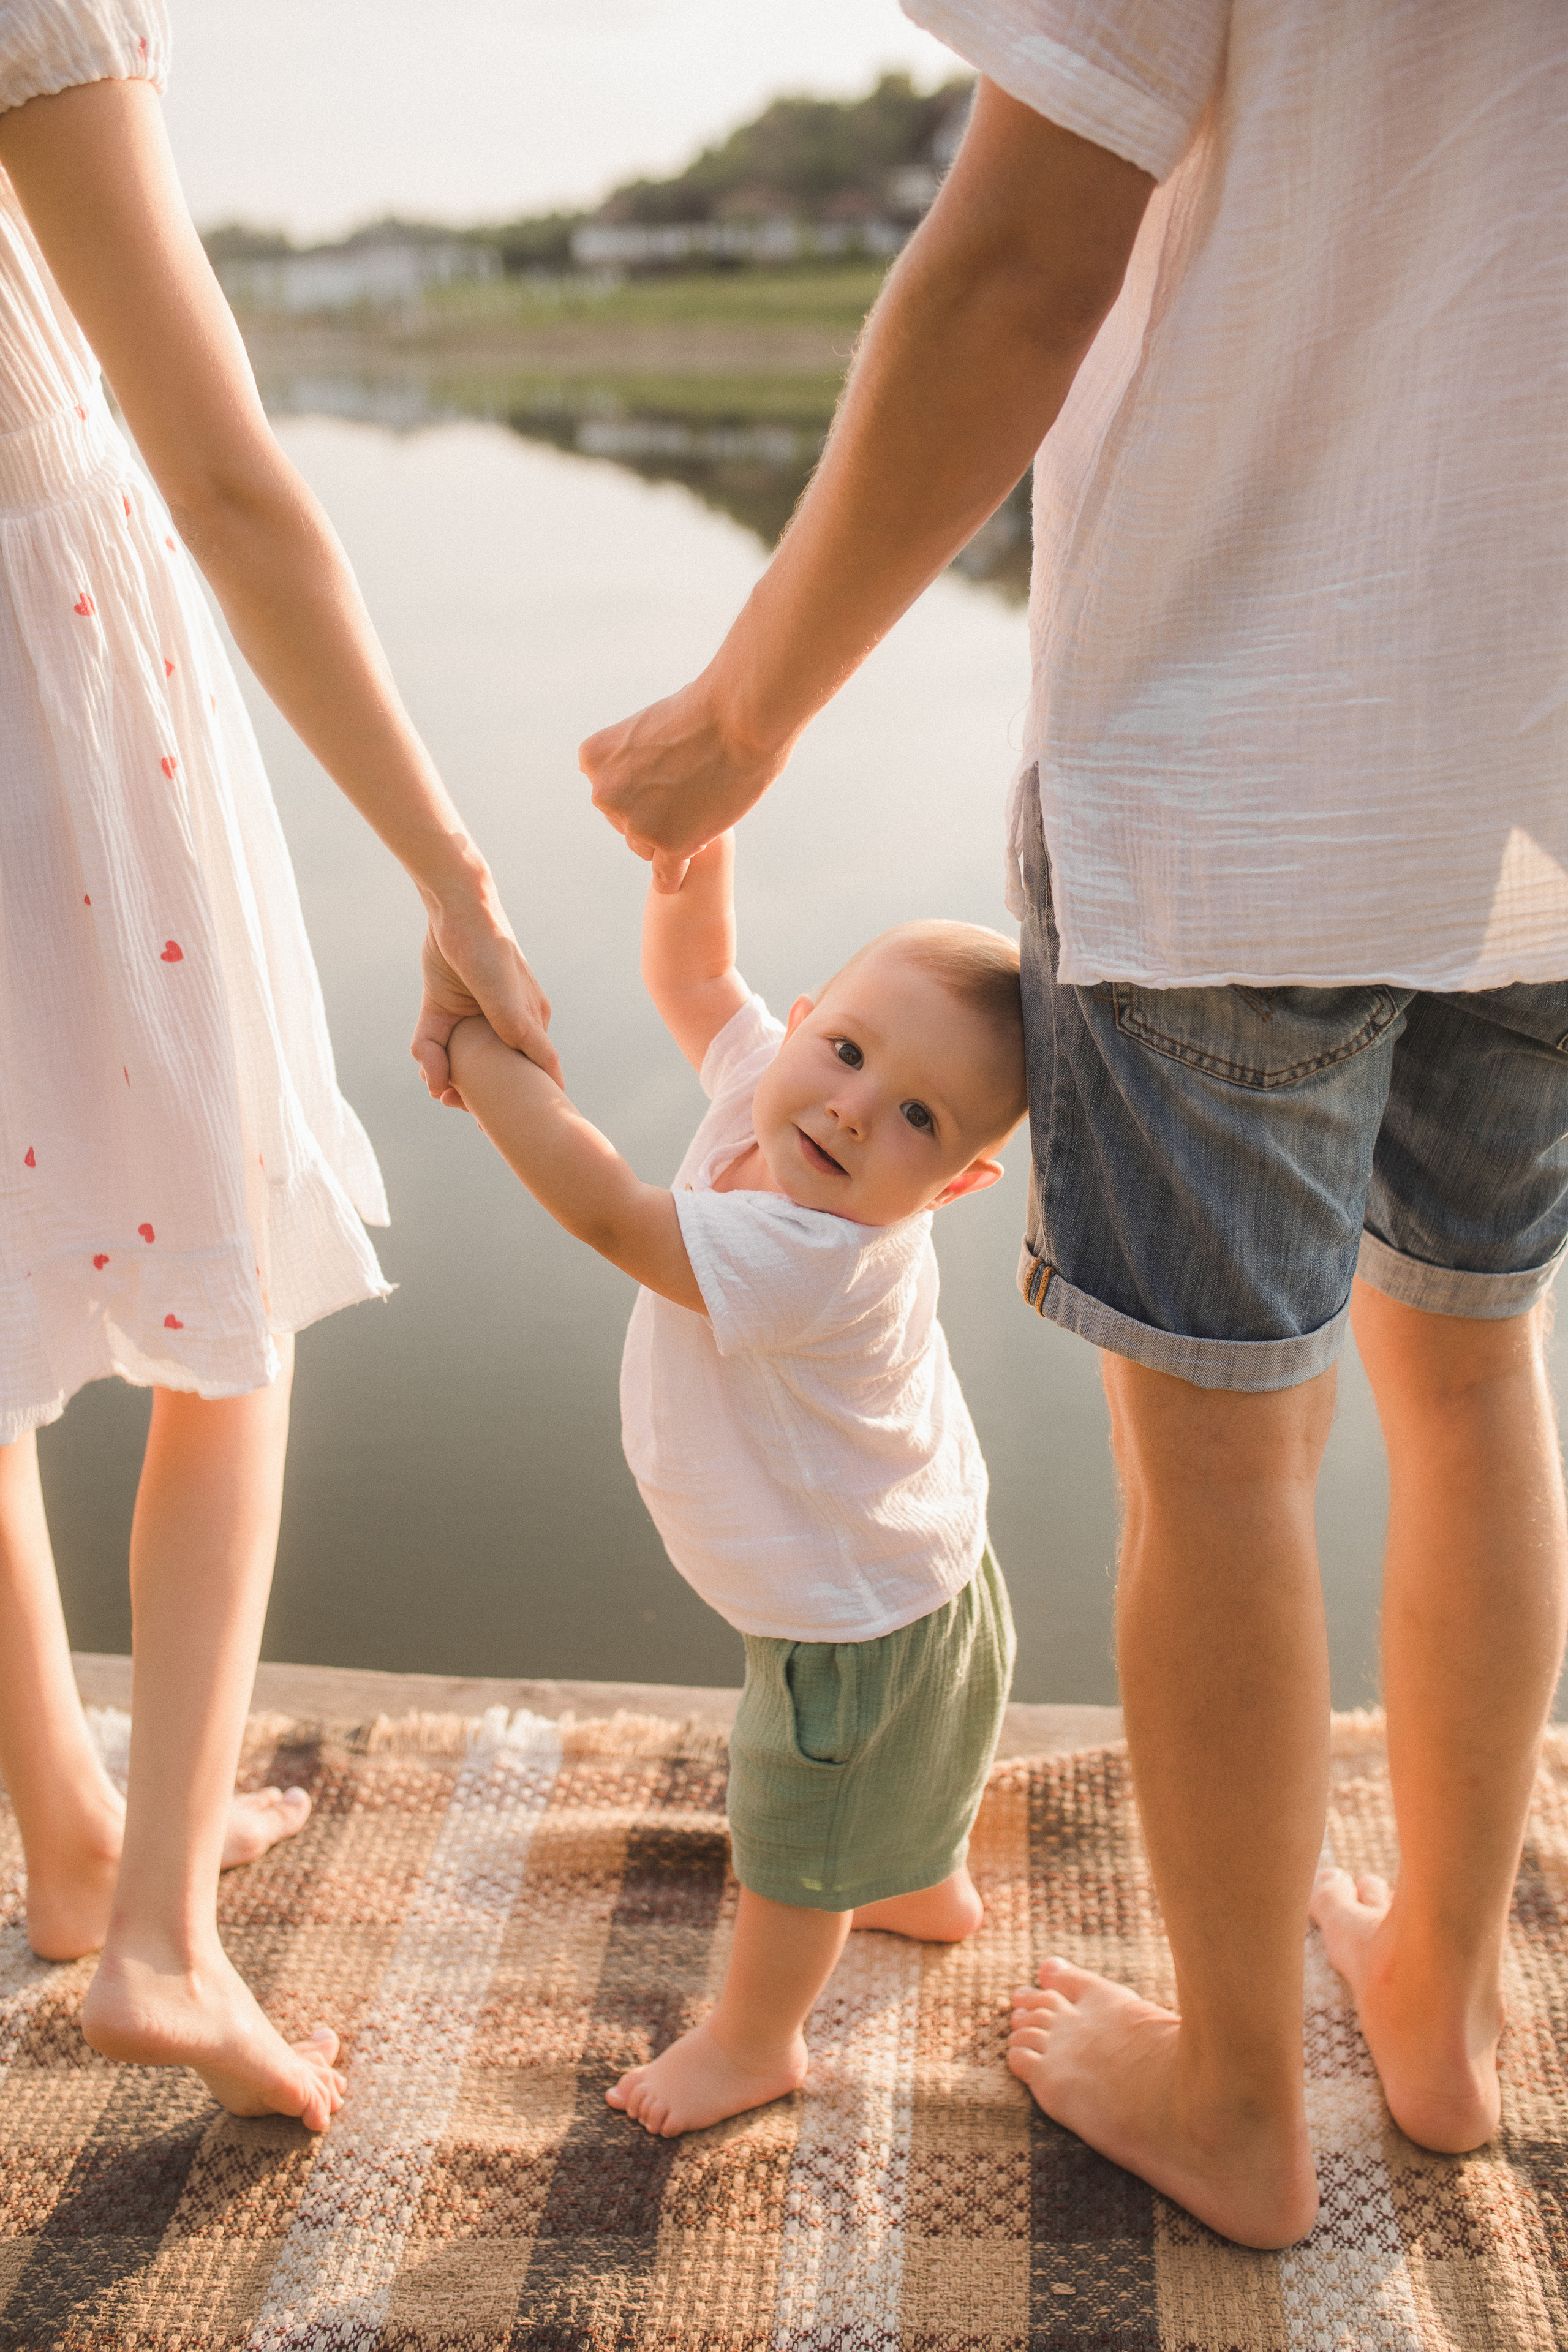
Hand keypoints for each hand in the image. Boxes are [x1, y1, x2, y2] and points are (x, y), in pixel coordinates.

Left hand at [411, 894, 559, 1103]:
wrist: (457, 909)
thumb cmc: (490, 949)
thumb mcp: (505, 994)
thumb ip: (516, 1031)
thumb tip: (523, 1064)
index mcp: (531, 1020)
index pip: (539, 1068)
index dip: (529, 1098)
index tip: (518, 1127)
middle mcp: (505, 1022)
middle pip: (495, 1070)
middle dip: (480, 1095)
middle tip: (467, 1113)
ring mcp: (474, 1017)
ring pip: (462, 1060)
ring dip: (451, 1079)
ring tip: (444, 1094)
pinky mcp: (444, 1009)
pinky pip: (436, 1042)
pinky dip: (430, 1058)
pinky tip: (429, 1071)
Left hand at [580, 673, 793, 892]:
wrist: (740, 718)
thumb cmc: (705, 711)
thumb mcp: (646, 725)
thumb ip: (628, 756)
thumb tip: (612, 776)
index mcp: (595, 759)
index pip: (612, 793)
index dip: (643, 788)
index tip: (671, 774)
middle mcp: (606, 794)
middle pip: (626, 822)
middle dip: (653, 814)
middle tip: (692, 792)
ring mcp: (637, 823)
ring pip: (647, 848)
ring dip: (669, 839)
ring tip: (702, 811)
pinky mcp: (670, 845)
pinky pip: (667, 874)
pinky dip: (675, 874)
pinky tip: (685, 867)